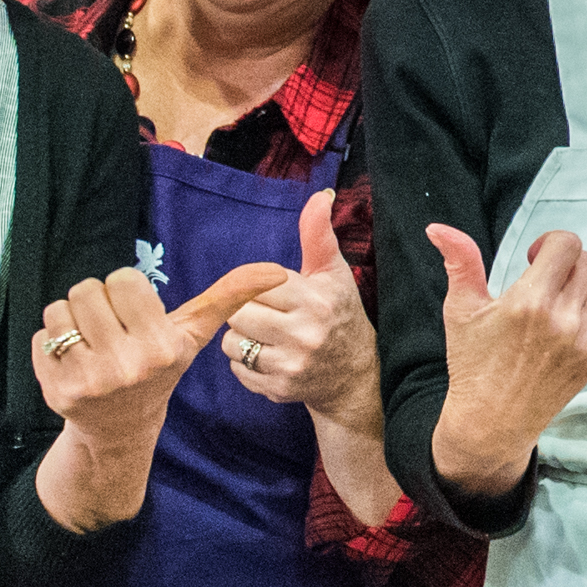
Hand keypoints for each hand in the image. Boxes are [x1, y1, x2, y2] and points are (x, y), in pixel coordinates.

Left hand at [32, 258, 292, 444]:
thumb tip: (276, 271)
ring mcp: (89, 381)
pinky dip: (51, 344)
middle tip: (108, 328)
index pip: (123, 279)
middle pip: (87, 289)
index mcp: (160, 347)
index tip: (134, 316)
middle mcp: (126, 366)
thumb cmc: (156, 369)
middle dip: (95, 302)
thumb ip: (228, 298)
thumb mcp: (192, 335)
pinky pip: (40, 337)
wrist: (121, 430)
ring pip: (59, 309)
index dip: (126, 292)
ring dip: (70, 319)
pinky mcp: (57, 390)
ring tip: (89, 342)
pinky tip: (72, 362)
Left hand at [221, 192, 378, 426]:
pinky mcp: (279, 391)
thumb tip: (321, 196)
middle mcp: (304, 334)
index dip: (256, 287)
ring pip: (231, 343)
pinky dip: (245, 365)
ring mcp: (291, 366)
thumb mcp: (333, 273)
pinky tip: (269, 358)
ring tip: (265, 337)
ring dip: (240, 339)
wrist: (355, 377)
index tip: (271, 293)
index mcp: (314, 300)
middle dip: (244, 311)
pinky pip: (238, 371)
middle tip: (265, 315)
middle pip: (237, 313)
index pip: (254, 284)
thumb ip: (318, 235)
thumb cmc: (340, 316)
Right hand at [426, 223, 586, 495]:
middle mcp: (563, 318)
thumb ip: (460, 263)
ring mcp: (586, 337)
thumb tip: (438, 227)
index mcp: (528, 302)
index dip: (549, 246)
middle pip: (584, 261)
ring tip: (563, 298)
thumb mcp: (461, 311)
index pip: (564, 245)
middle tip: (541, 285)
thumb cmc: (474, 364)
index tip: (533, 260)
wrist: (492, 421)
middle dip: (564, 265)